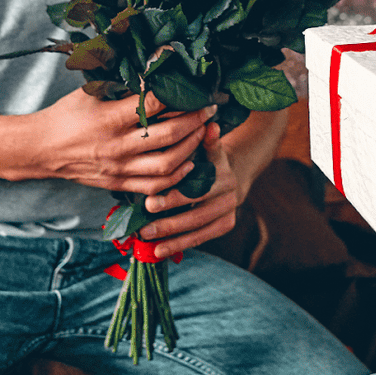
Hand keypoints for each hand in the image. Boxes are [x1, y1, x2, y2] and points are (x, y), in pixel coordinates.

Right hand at [27, 88, 212, 195]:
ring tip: (202, 133)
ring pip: (166, 164)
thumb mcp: (89, 92)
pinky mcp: (118, 184)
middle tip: (208, 109)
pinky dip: (177, 177)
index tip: (196, 88)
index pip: (152, 105)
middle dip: (194, 121)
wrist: (40, 150)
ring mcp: (118, 169)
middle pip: (167, 136)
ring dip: (191, 148)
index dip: (178, 95)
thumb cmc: (66, 116)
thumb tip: (153, 68)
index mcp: (108, 119)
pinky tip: (189, 163)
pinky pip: (155, 186)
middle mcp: (116, 146)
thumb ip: (120, 84)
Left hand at [135, 122, 242, 256]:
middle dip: (168, 221)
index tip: (150, 201)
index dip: (174, 197)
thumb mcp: (208, 148)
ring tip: (147, 239)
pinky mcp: (226, 225)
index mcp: (222, 173)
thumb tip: (209, 124)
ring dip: (171, 237)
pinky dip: (179, 245)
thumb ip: (206, 140)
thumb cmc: (208, 159)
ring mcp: (228, 211)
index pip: (196, 188)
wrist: (232, 173)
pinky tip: (159, 251)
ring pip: (197, 228)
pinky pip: (201, 238)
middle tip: (143, 226)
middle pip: (195, 212)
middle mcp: (229, 194)